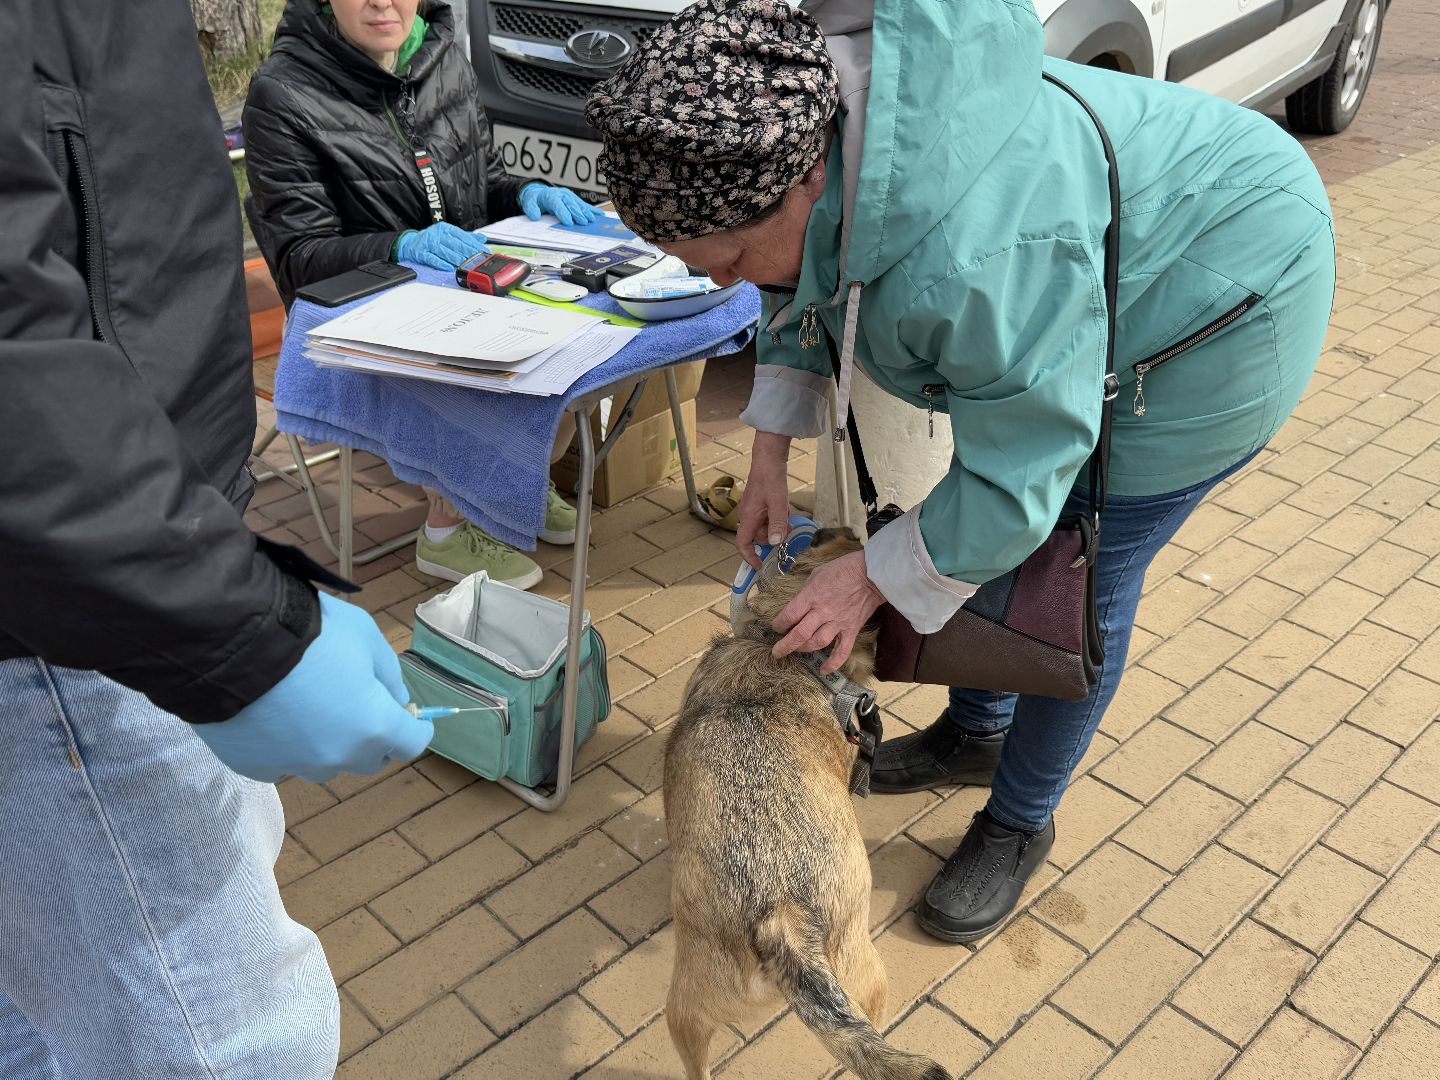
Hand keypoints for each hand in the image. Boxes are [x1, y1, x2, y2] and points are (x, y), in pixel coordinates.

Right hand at [191, 593, 432, 782]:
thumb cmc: (311, 634)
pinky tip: (272, 716)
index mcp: (374, 728)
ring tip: (309, 707)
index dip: (414, 728)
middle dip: (372, 737)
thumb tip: (396, 700)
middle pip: (369, 759)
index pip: (412, 744)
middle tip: (358, 705)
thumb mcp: (366, 637)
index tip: (408, 716)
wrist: (232, 642)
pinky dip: (284, 746)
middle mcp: (338, 757)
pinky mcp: (255, 767)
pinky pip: (281, 763)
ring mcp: (295, 767)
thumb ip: (389, 675)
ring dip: (328, 744)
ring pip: (324, 765)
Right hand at [395, 221, 489, 269]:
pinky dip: (441, 263)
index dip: (475, 245)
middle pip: (456, 244)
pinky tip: (449, 268)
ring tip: (467, 265)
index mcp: (446, 228)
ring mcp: (429, 243)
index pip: (463, 237)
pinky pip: (432, 258)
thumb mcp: (449, 235)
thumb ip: (466, 237)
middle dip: (469, 253)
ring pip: (445, 252)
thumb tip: (483, 239)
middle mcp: (438, 234)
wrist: (410, 243)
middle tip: (479, 260)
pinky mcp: (421, 252)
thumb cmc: (432, 240)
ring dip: (457, 259)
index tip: (484, 252)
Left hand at [518, 182, 602, 225]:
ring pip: (579, 204)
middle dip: (577, 213)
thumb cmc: (535, 200)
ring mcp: (569, 196)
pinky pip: (584, 204)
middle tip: (583, 222)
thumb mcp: (529, 203)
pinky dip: (591, 210)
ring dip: (586, 212)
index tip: (569, 222)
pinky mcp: (574, 199)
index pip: (558, 204)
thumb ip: (531, 209)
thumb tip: (535, 216)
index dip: (563, 213)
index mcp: (551, 196)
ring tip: (592, 220)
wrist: (539, 193)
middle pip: (570, 204)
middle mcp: (561, 194)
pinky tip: (599, 214)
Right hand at [736, 431, 792, 568]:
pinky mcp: (760, 505)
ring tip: (786, 514)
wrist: (768, 459)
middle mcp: (748, 515)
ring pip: (765, 528)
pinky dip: (777, 517)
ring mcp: (754, 510)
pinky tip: (784, 508)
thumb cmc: (770, 478)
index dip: (749, 557)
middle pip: (758, 537)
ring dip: (777, 526)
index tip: (760, 565)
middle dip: (773, 537)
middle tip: (787, 529)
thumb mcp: (778, 503)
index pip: (742, 544)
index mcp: (748, 517)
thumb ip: (777, 524)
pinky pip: (768, 518)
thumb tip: (775, 543)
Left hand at [772, 550, 885, 674]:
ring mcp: (838, 622)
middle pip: (799, 634)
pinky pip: (842, 651)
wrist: (871, 574)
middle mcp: (822, 612)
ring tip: (797, 650)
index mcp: (811, 596)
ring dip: (804, 650)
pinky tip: (824, 670)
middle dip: (785, 646)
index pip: (789, 615)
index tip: (777, 627)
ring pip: (817, 643)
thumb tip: (798, 604)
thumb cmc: (842, 569)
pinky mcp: (851, 629)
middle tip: (777, 652)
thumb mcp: (817, 574)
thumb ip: (806, 592)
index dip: (779, 624)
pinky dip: (833, 663)